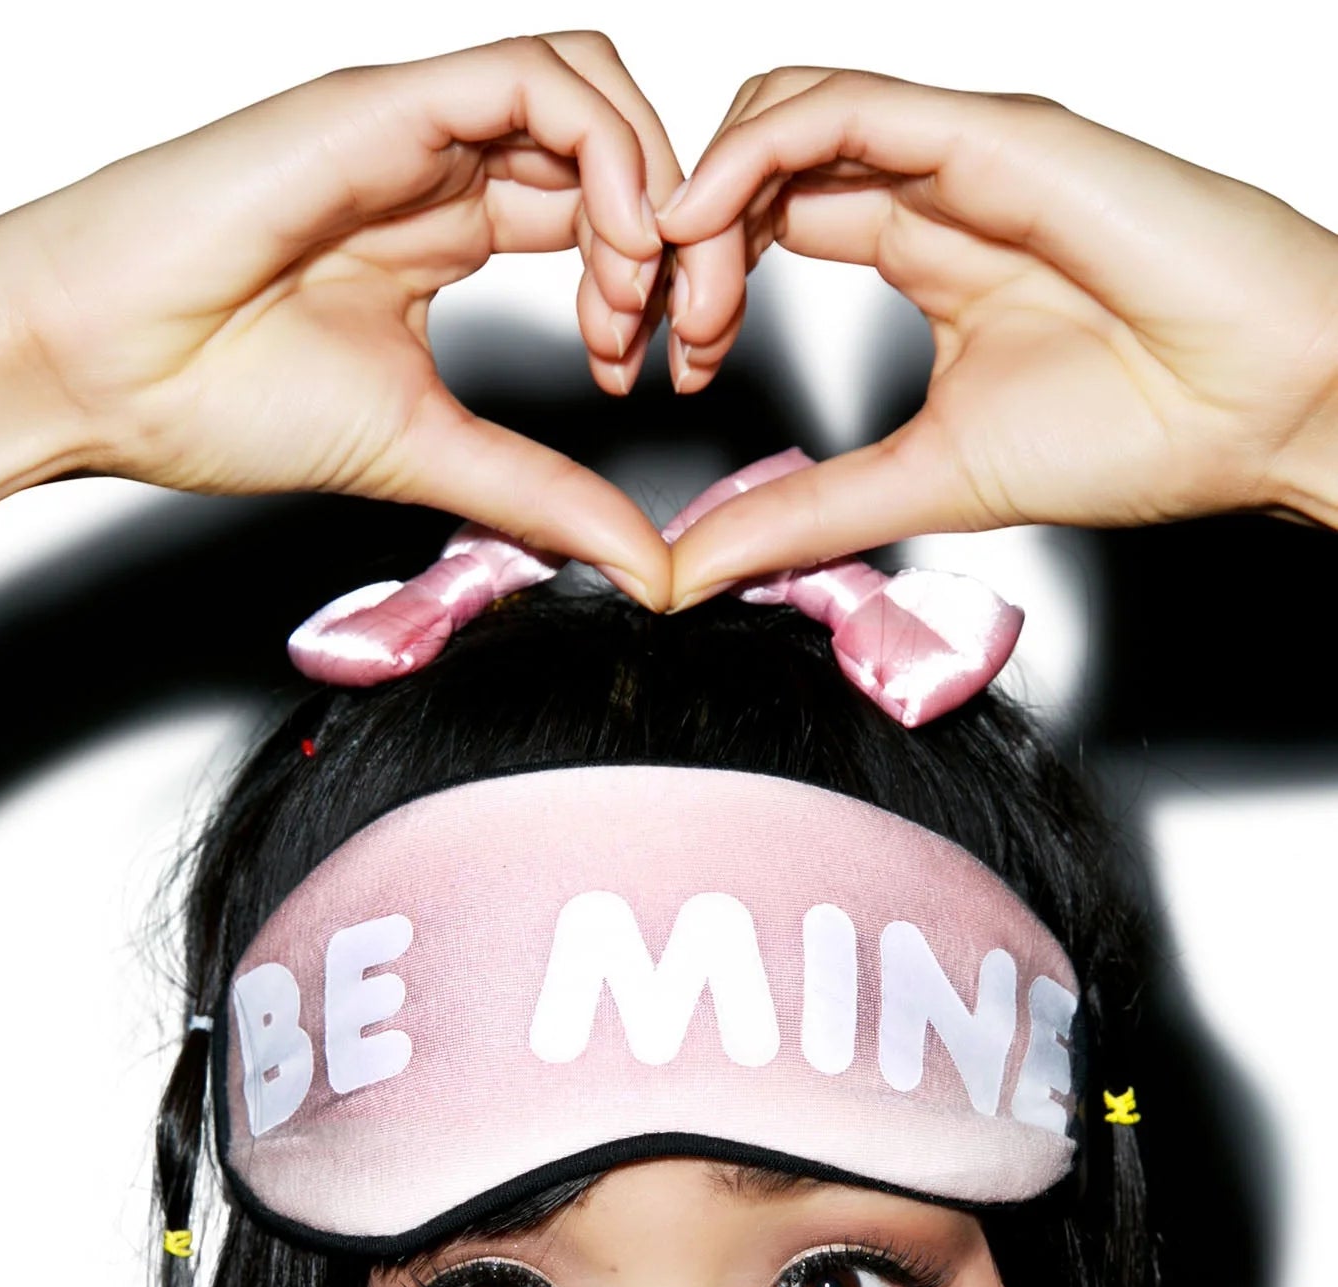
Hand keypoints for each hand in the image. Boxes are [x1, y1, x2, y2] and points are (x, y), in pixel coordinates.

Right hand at [0, 34, 692, 604]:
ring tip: (644, 289)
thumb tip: (642, 564)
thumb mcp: (428, 452)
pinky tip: (616, 242)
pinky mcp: (384, 105)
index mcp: (441, 231)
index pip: (593, 213)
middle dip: (679, 236)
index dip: (653, 282)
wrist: (98, 371)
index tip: (656, 370)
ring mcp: (412, 128)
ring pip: (587, 90)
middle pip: (609, 147)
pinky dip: (608, 149)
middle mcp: (435, 167)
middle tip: (683, 332)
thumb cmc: (213, 396)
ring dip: (653, 184)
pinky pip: (535, 77)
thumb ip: (541, 495)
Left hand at [657, 68, 1337, 605]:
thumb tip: (694, 567)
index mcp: (922, 250)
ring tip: (672, 287)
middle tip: (639, 328)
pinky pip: (845, 105)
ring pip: (785, 113)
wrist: (1261, 411)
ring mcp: (961, 151)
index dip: (691, 283)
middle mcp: (934, 186)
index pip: (767, 224)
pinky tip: (706, 222)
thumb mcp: (922, 481)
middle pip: (757, 164)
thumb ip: (804, 513)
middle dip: (673, 238)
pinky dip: (754, 151)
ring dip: (703, 194)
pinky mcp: (991, 134)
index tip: (655, 364)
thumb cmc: (1140, 431)